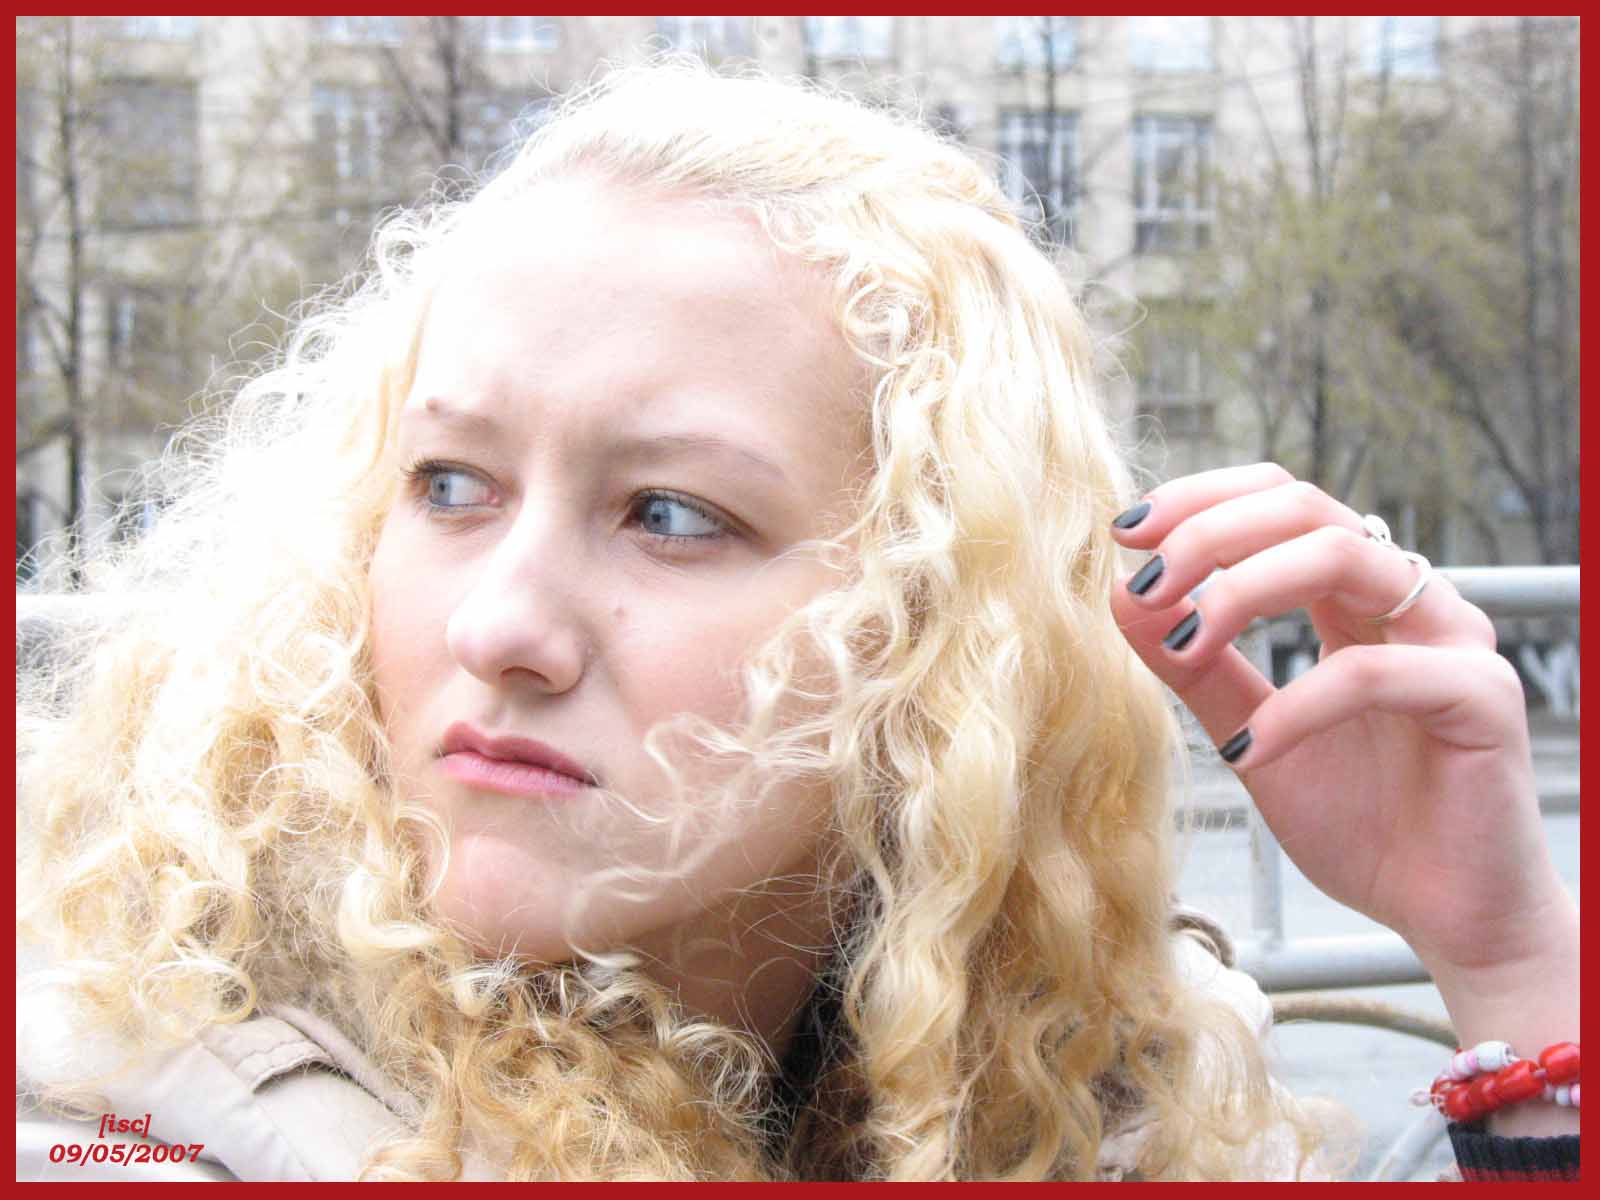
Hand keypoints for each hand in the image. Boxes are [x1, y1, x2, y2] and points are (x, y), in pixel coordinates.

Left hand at [1107, 463, 1570, 977]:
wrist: (1448, 916)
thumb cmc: (1363, 823)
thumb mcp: (1251, 734)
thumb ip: (1197, 669)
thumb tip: (1123, 594)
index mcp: (1355, 598)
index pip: (1280, 502)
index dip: (1202, 500)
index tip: (1126, 531)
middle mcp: (1408, 600)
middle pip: (1305, 508)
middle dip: (1210, 531)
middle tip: (1145, 579)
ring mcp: (1452, 639)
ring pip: (1343, 556)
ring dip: (1243, 589)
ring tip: (1184, 642)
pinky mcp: (1482, 697)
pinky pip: (1372, 673)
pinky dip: (1296, 706)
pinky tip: (1250, 750)